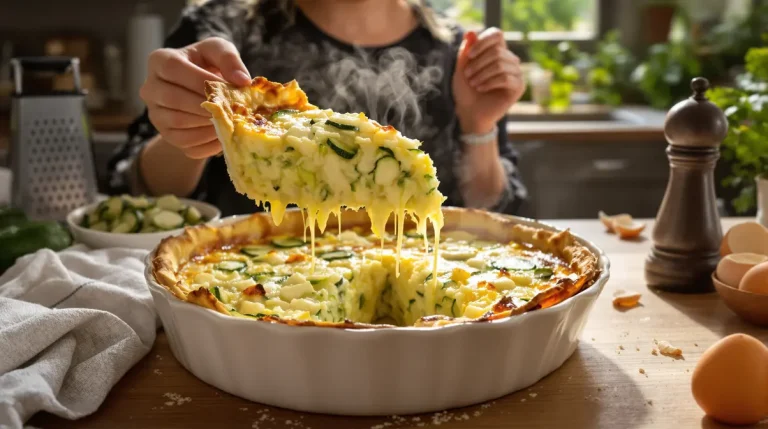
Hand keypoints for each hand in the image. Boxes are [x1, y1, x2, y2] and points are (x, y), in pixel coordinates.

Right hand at [140, 37, 251, 158]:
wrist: (199, 89)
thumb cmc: (207, 65)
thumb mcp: (217, 52)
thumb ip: (229, 59)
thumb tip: (242, 81)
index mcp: (159, 60)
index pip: (173, 69)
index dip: (200, 79)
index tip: (225, 86)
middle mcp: (150, 88)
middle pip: (173, 99)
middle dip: (206, 105)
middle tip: (230, 108)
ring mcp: (155, 113)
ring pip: (178, 122)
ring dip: (207, 123)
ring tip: (229, 120)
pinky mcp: (166, 134)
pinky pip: (184, 141)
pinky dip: (207, 140)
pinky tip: (223, 132)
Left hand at [452, 28, 524, 133]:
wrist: (470, 113)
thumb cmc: (466, 90)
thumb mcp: (462, 68)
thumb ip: (466, 51)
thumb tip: (470, 32)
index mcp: (497, 51)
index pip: (497, 34)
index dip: (483, 41)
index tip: (469, 56)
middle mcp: (509, 60)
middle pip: (497, 51)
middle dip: (478, 63)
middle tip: (467, 75)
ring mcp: (516, 73)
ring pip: (501, 64)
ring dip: (482, 74)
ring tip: (473, 83)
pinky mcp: (518, 87)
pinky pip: (506, 78)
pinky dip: (490, 83)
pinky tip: (481, 88)